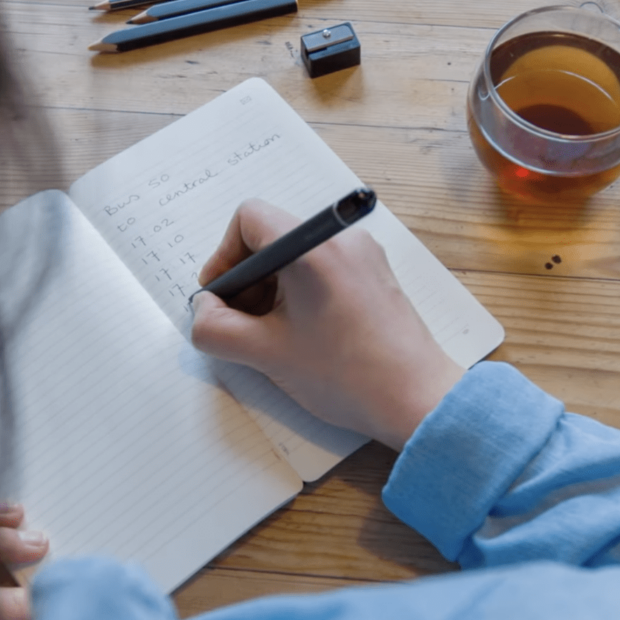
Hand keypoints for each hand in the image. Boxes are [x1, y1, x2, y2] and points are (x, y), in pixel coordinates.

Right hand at [190, 199, 463, 450]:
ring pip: (298, 258)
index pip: (249, 219)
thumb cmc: (350, 375)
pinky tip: (303, 337)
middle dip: (247, 279)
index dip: (223, 256)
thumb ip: (217, 329)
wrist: (417, 400)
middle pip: (273, 238)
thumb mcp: (266, 354)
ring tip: (273, 337)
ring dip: (272, 290)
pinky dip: (301, 295)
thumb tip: (202, 314)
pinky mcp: (376, 277)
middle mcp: (341, 240)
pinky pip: (325, 271)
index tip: (222, 297)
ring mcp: (364, 257)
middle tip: (241, 324)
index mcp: (312, 249)